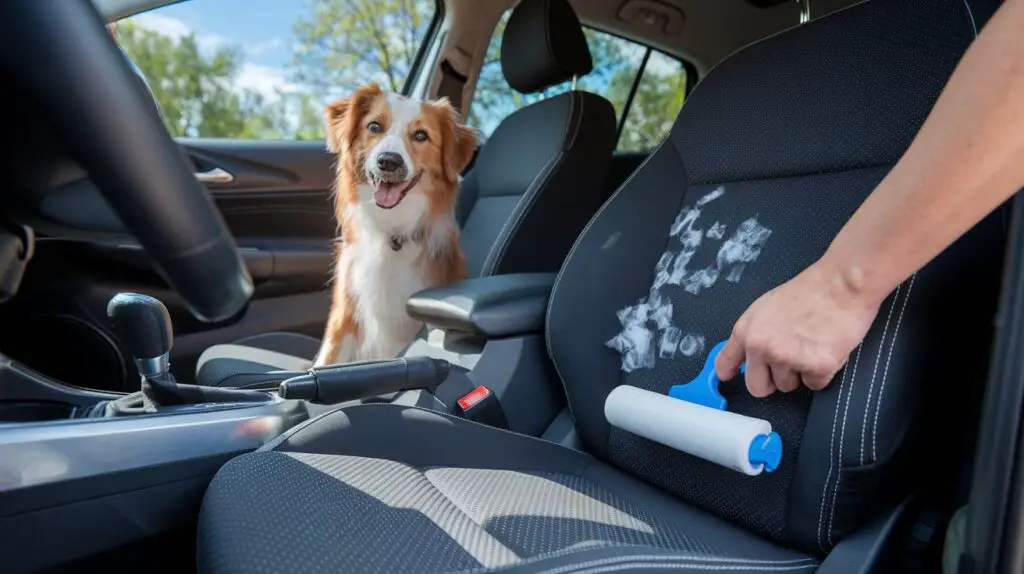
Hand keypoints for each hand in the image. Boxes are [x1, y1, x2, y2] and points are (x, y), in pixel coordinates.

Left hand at [714, 260, 884, 396]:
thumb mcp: (766, 308)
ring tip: (811, 345)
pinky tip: (825, 349)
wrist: (841, 285)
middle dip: (772, 380)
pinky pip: (815, 385)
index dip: (729, 372)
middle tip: (789, 361)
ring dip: (800, 373)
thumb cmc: (809, 292)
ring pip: (788, 386)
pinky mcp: (816, 367)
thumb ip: (754, 333)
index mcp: (746, 331)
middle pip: (757, 388)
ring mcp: (788, 359)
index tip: (730, 377)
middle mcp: (761, 347)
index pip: (724, 363)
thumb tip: (747, 354)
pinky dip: (822, 373)